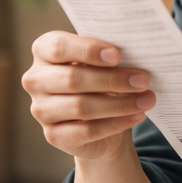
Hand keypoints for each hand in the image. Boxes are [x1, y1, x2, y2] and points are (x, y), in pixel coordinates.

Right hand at [22, 32, 155, 161]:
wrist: (97, 117)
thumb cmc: (98, 79)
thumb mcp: (101, 62)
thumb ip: (109, 55)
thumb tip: (137, 54)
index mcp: (43, 51)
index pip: (58, 47)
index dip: (88, 50)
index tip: (117, 55)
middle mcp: (35, 80)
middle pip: (72, 79)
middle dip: (112, 80)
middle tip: (143, 80)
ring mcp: (41, 110)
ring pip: (81, 107)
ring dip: (120, 104)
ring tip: (147, 99)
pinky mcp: (53, 135)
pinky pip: (88, 130)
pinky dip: (116, 123)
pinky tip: (137, 115)